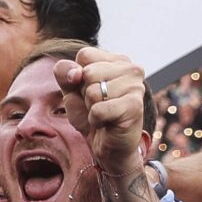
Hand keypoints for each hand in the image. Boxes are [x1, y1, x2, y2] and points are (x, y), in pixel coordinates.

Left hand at [56, 46, 148, 177]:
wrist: (105, 146)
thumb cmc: (91, 115)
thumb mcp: (71, 91)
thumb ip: (65, 73)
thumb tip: (75, 72)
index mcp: (117, 60)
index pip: (84, 55)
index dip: (78, 76)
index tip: (88, 90)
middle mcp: (131, 69)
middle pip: (88, 73)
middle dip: (85, 94)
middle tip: (98, 106)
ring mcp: (136, 86)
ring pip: (93, 92)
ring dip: (91, 108)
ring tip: (104, 114)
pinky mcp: (135, 106)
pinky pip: (98, 110)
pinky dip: (96, 120)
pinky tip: (107, 123)